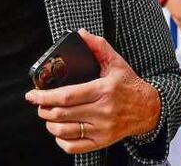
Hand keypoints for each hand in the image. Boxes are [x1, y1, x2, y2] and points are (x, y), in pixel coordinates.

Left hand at [25, 30, 160, 154]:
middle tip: (39, 103)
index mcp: (104, 90)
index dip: (45, 96)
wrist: (148, 109)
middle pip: (62, 114)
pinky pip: (73, 146)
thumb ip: (98, 46)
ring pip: (64, 131)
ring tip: (49, 115)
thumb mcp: (116, 62)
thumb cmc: (129, 84)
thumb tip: (81, 34)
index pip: (67, 95)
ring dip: (49, 124)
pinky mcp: (101, 141)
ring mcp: (102, 129)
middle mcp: (103, 111)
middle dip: (43, 109)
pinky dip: (61, 140)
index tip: (32, 94)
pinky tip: (61, 130)